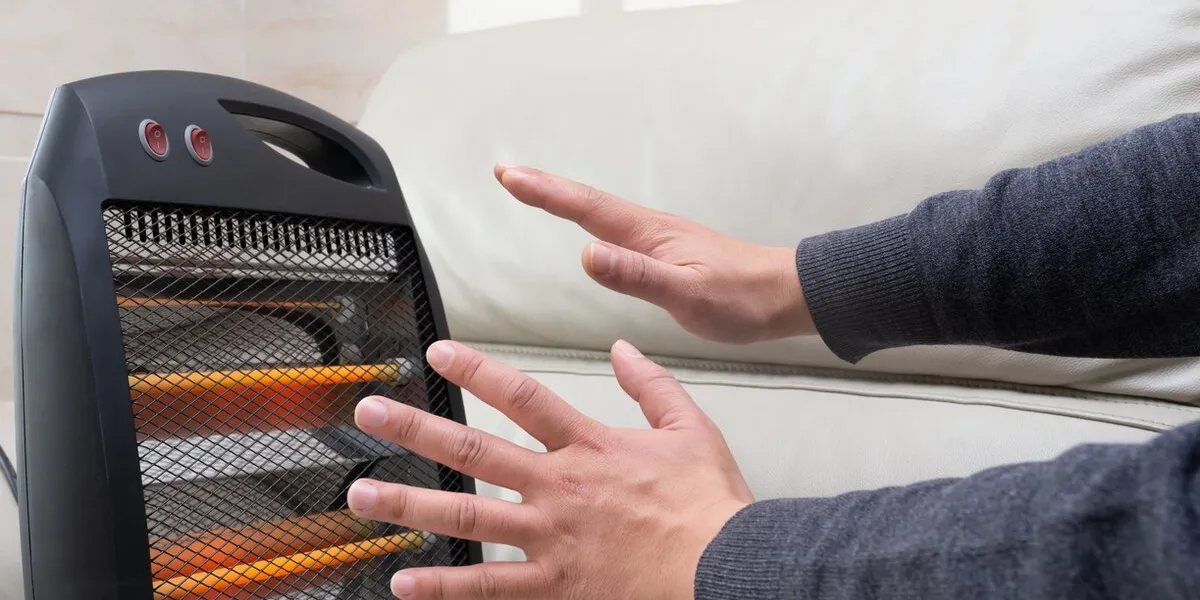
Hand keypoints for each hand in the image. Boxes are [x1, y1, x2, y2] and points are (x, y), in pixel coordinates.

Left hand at [347, 339, 753, 598]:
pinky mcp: (554, 584)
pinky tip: (405, 583)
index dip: (476, 370)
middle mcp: (559, 487)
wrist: (725, 566)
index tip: (438, 353)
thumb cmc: (708, 506)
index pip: (521, 396)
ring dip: (409, 505)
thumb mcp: (691, 427)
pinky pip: (489, 586)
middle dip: (417, 429)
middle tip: (371, 412)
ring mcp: (551, 538)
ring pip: (466, 518)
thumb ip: (651, 384)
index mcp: (590, 447)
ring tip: (362, 494)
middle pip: (474, 451)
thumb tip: (623, 348)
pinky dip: (445, 587)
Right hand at [495, 163, 813, 343]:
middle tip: (507, 174)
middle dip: (545, 188)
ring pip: (600, 213)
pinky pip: (616, 230)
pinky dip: (590, 220)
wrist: (785, 296)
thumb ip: (636, 275)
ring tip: (534, 191)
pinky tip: (590, 230)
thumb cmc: (742, 298)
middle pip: (586, 202)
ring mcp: (658, 240)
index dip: (545, 192)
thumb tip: (587, 255)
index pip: (586, 207)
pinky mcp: (666, 253)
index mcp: (648, 234)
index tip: (509, 176)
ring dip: (564, 200)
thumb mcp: (686, 293)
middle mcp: (649, 229)